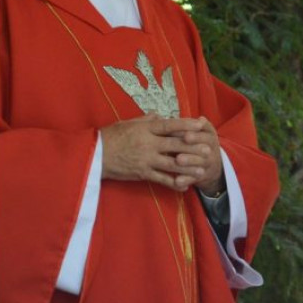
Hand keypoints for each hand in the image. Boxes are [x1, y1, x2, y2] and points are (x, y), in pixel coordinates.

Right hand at [101, 116, 222, 193]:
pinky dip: (174, 183)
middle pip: (176, 145)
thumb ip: (147, 120)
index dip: (187, 124)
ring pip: (172, 164)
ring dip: (189, 167)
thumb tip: (161, 116)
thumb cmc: (111, 136)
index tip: (201, 124)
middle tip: (208, 149)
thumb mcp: (128, 123)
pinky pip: (161, 179)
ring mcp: (146, 160)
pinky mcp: (142, 174)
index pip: (170, 125)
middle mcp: (148, 143)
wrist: (94, 154)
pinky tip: (184, 185)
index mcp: (145, 128)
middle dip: (194, 147)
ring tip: (202, 170)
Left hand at [175, 117, 224, 195]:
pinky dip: (186, 179)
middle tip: (184, 141)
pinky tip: (177, 181)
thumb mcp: (194, 131)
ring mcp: (207, 162)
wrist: (210, 164)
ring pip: (200, 161)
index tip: (186, 132)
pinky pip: (194, 178)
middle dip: (192, 144)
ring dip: (190, 160)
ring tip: (178, 160)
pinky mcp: (202, 176)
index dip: (195, 130)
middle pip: (203, 144)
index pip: (204, 129)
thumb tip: (164, 115)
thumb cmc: (195, 142)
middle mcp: (211, 147)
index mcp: (208, 133)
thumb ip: (182, 124)